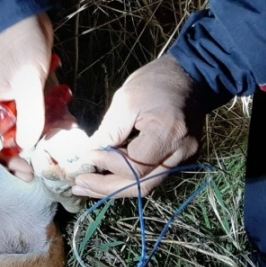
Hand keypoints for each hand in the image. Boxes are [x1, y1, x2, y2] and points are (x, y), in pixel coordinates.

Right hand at [0, 13, 53, 154]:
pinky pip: (39, 115)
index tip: (27, 171)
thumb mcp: (26, 82)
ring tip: (64, 136)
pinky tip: (67, 121)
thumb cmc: (18, 47)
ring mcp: (14, 102)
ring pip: (29, 129)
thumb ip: (29, 115)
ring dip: (46, 135)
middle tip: (52, 156)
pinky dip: (52, 119)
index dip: (8, 162)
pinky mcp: (28, 94)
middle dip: (32, 150)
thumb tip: (29, 144)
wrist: (26, 17)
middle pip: (12, 142)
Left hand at [72, 53, 203, 197]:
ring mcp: (183, 159)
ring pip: (145, 185)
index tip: (87, 155)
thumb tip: (90, 154)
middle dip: (106, 188)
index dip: (108, 163)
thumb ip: (109, 131)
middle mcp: (181, 152)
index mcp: (169, 132)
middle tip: (78, 185)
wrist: (188, 76)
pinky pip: (150, 176)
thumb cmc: (155, 83)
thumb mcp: (125, 100)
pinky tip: (103, 178)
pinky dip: (125, 179)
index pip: (135, 164)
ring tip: (85, 186)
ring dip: (113, 188)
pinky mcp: (178, 160)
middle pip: (141, 184)